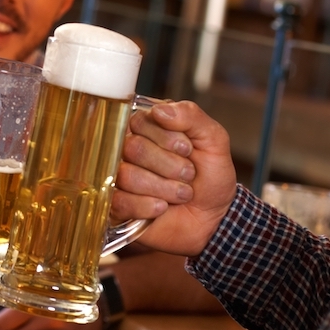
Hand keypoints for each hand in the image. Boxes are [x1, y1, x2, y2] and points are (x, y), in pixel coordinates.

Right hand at [111, 101, 237, 256]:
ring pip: (126, 175)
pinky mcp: (116, 204)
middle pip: (132, 147)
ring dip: (163, 188)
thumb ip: (191, 116)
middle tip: (188, 175)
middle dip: (169, 165)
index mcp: (149, 129)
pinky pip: (119, 201)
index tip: (188, 150)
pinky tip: (162, 207)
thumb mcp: (213, 140)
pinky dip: (147, 206)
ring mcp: (120, 177)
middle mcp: (129, 150)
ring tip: (181, 194)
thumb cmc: (210, 178)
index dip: (167, 138)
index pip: (140, 122)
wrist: (213, 219)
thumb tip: (159, 110)